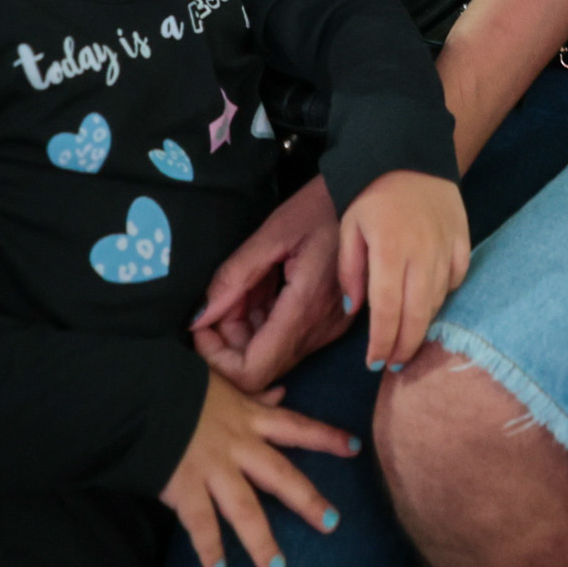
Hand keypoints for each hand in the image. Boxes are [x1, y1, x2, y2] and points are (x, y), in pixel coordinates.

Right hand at [159, 370, 355, 566]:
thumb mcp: (222, 385)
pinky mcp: (185, 485)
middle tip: (332, 524)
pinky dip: (208, 547)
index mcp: (249, 418)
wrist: (138, 392)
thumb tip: (281, 393)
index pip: (296, 426)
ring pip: (244, 509)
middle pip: (281, 475)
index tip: (354, 449)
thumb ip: (253, 397)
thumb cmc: (180, 386)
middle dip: (308, 500)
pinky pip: (200, 522)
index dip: (326, 436)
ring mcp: (213, 468)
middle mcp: (238, 445)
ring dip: (261, 541)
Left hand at [192, 177, 346, 391]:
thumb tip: (197, 320)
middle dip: (230, 339)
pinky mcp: (332, 322)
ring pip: (273, 353)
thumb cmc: (321, 206)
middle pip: (260, 365)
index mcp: (305, 308)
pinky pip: (289, 338)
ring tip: (247, 284)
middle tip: (224, 296)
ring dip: (247, 327)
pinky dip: (266, 321)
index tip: (204, 325)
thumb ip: (233, 279)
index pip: (253, 372)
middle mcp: (320, 328)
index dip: (219, 359)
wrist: (370, 195)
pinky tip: (266, 285)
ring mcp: (329, 328)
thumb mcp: (271, 235)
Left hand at [336, 170, 469, 373]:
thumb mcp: (349, 228)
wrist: (408, 152)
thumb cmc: (370, 193)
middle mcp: (422, 254)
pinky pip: (456, 279)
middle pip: (418, 315)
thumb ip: (351, 271)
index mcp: (390, 252)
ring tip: (408, 340)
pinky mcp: (462, 239)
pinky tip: (430, 303)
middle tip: (394, 365)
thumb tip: (356, 309)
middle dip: (405, 347)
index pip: (388, 312)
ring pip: (438, 301)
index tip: (374, 363)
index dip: (382, 343)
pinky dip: (444, 296)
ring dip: (423, 325)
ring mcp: (446, 247)